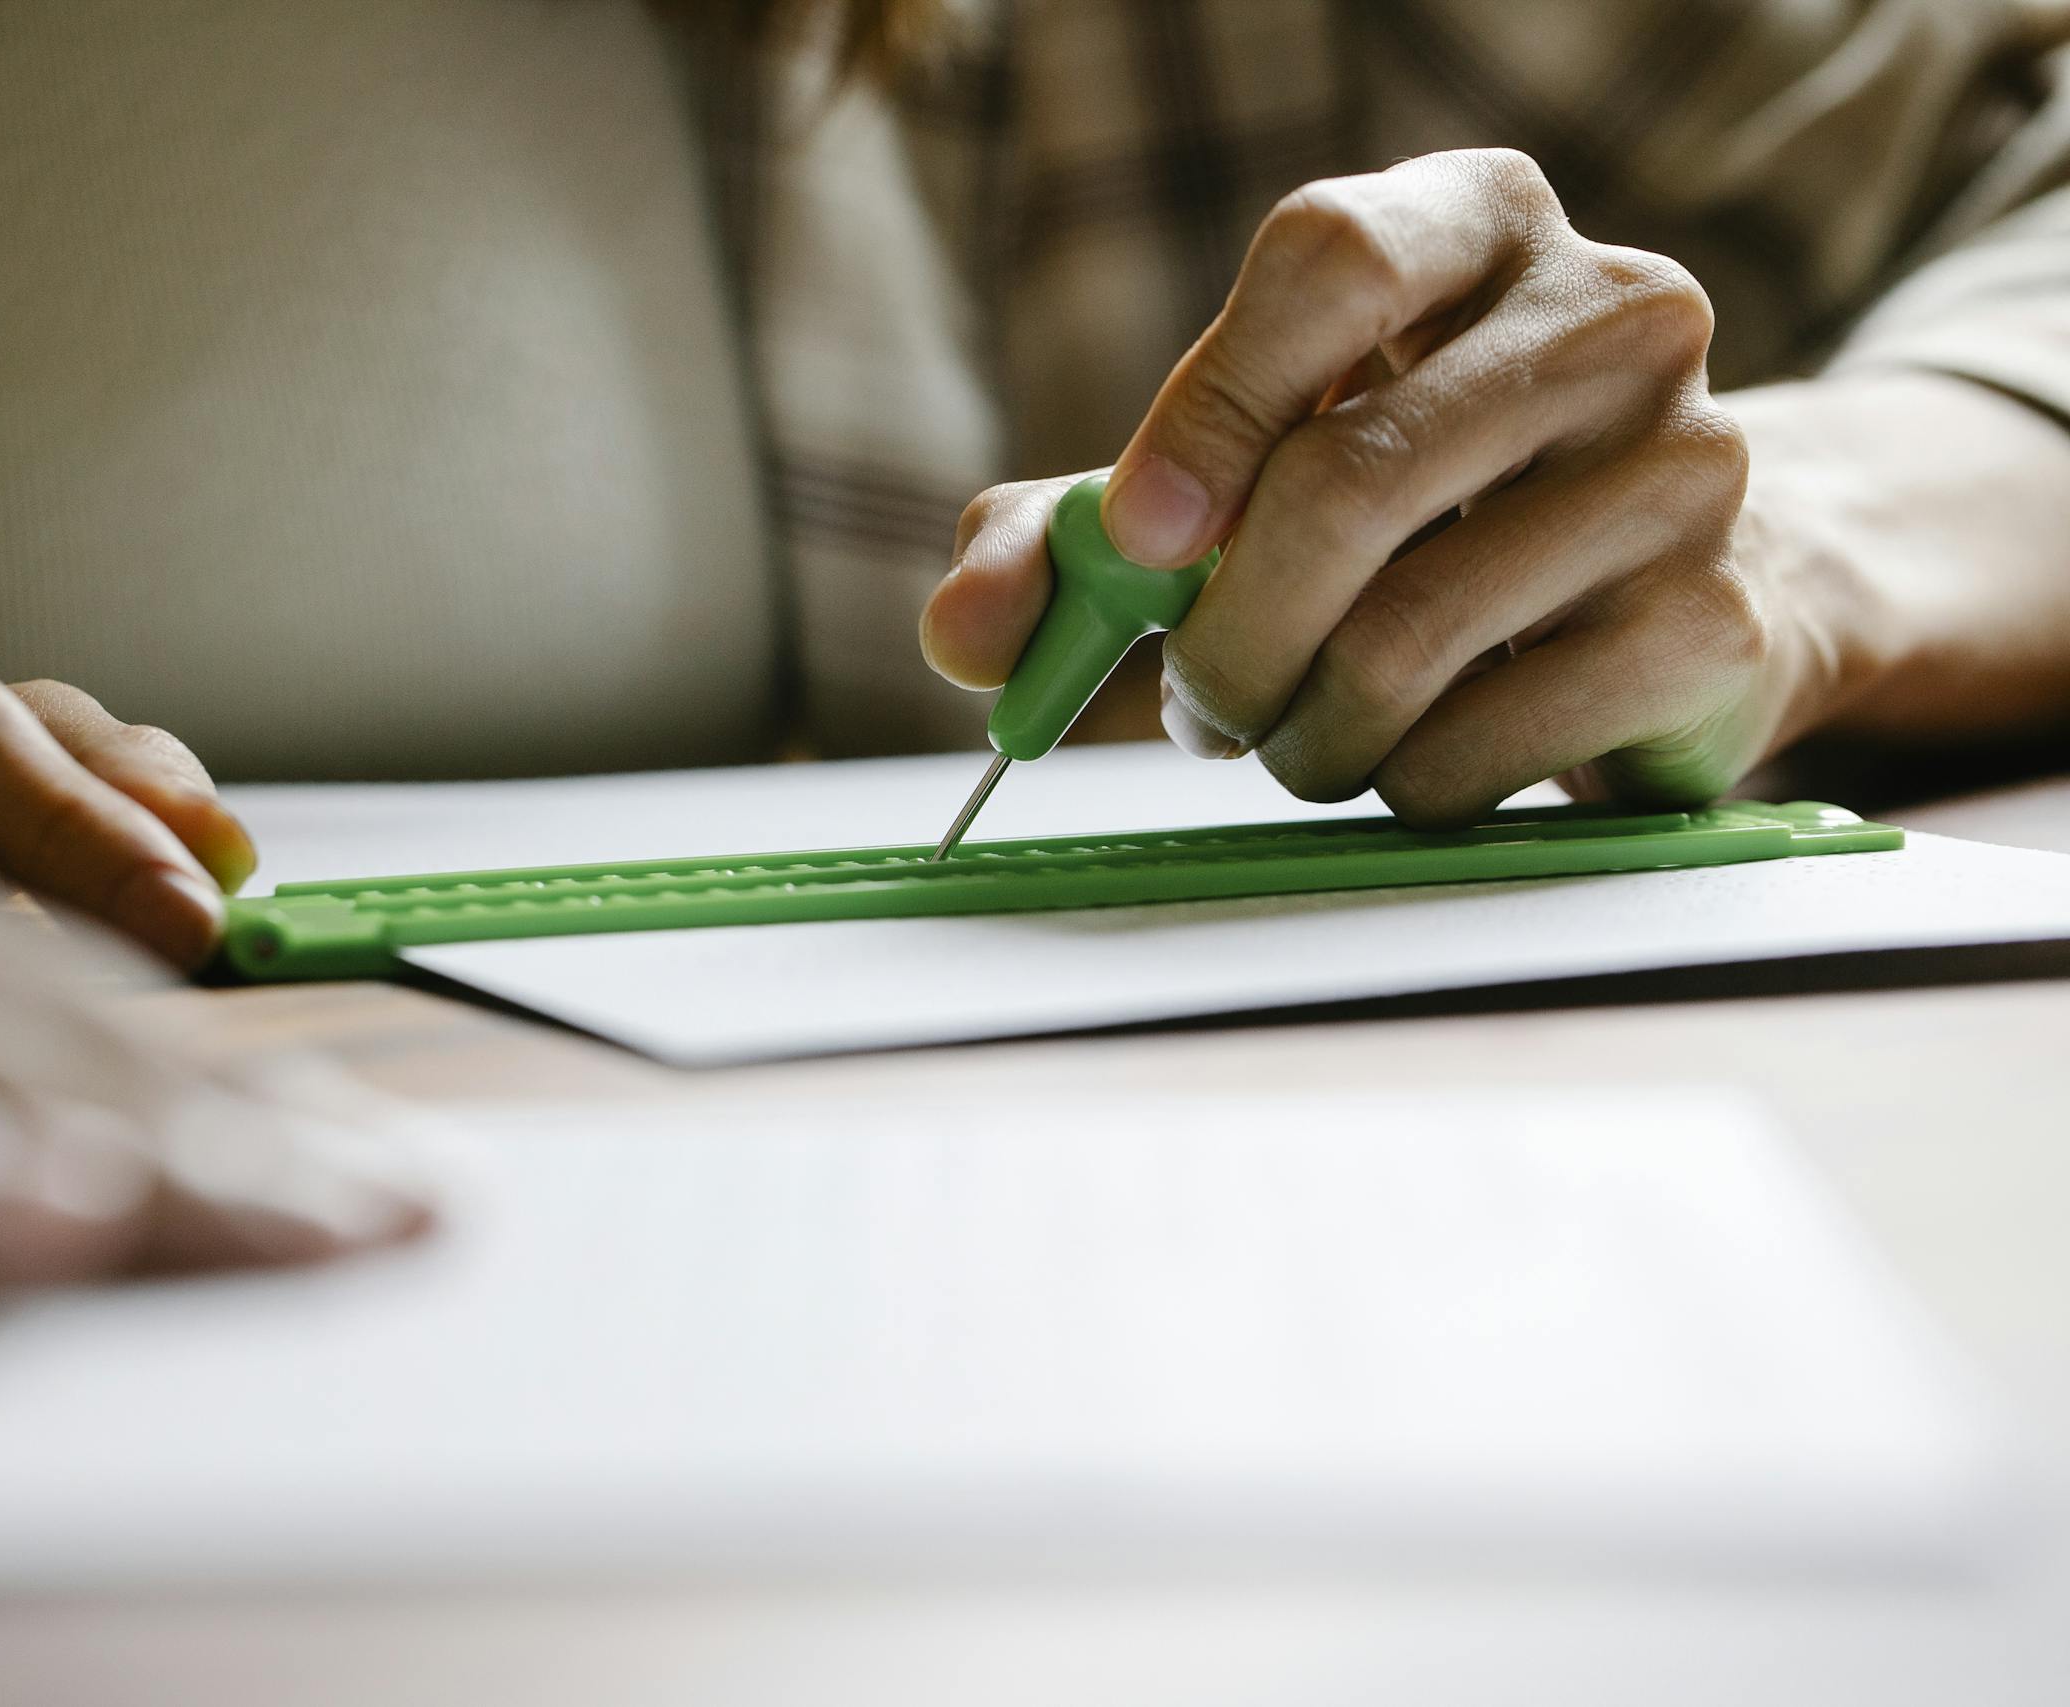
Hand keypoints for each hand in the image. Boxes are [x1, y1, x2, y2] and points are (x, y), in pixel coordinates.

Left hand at [924, 148, 1819, 823]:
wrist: (1656, 600)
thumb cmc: (1412, 522)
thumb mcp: (1235, 488)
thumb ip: (1072, 538)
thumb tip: (963, 632)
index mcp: (1474, 224)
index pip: (1329, 261)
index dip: (1207, 409)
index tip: (1142, 541)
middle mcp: (1614, 310)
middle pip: (1349, 481)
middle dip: (1225, 637)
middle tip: (1197, 703)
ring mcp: (1689, 463)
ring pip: (1408, 636)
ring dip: (1299, 731)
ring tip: (1294, 735)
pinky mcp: (1714, 621)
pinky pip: (1482, 741)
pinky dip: (1395, 785)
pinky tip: (1406, 761)